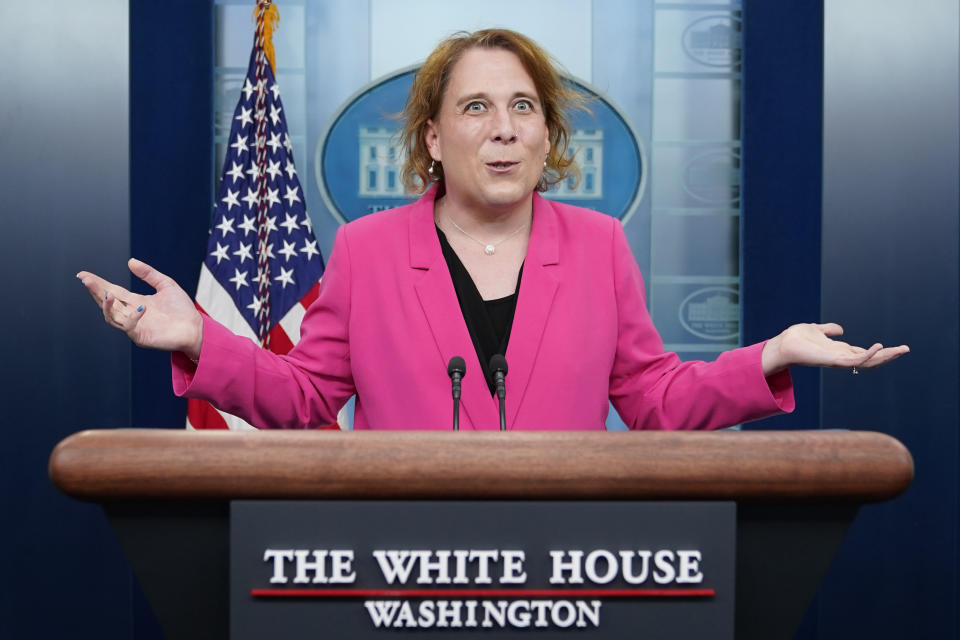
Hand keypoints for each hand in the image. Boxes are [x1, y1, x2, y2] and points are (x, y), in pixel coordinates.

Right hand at [77, 258, 202, 359]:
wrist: (196, 328)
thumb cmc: (182, 310)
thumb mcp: (166, 285)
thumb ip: (149, 274)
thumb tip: (131, 261)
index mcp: (135, 302)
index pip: (112, 291)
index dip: (97, 284)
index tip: (84, 275)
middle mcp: (131, 314)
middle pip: (107, 302)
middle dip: (95, 291)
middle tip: (86, 280)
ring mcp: (134, 327)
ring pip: (111, 317)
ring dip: (107, 305)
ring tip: (107, 292)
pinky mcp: (141, 337)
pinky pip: (130, 328)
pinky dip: (133, 318)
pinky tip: (141, 308)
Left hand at [761, 322, 908, 375]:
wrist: (782, 345)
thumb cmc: (796, 339)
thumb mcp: (816, 330)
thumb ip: (828, 330)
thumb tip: (841, 329)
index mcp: (839, 351)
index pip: (864, 353)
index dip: (880, 351)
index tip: (897, 348)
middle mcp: (841, 357)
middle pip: (870, 359)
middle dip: (888, 355)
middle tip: (906, 349)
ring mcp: (838, 360)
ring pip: (867, 362)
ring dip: (884, 356)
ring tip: (900, 350)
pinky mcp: (833, 361)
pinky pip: (854, 361)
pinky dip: (867, 355)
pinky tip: (878, 346)